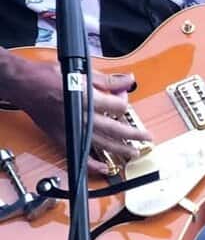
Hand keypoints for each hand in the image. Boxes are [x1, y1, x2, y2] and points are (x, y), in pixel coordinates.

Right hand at [8, 58, 150, 168]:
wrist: (24, 85)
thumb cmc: (48, 76)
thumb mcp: (81, 71)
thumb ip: (107, 80)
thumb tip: (128, 80)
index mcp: (86, 99)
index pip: (117, 106)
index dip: (124, 100)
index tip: (123, 96)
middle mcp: (80, 118)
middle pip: (114, 129)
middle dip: (133, 134)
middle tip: (146, 138)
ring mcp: (71, 130)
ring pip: (101, 144)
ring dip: (119, 150)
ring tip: (133, 153)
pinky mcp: (62, 138)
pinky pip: (80, 154)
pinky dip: (92, 164)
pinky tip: (104, 168)